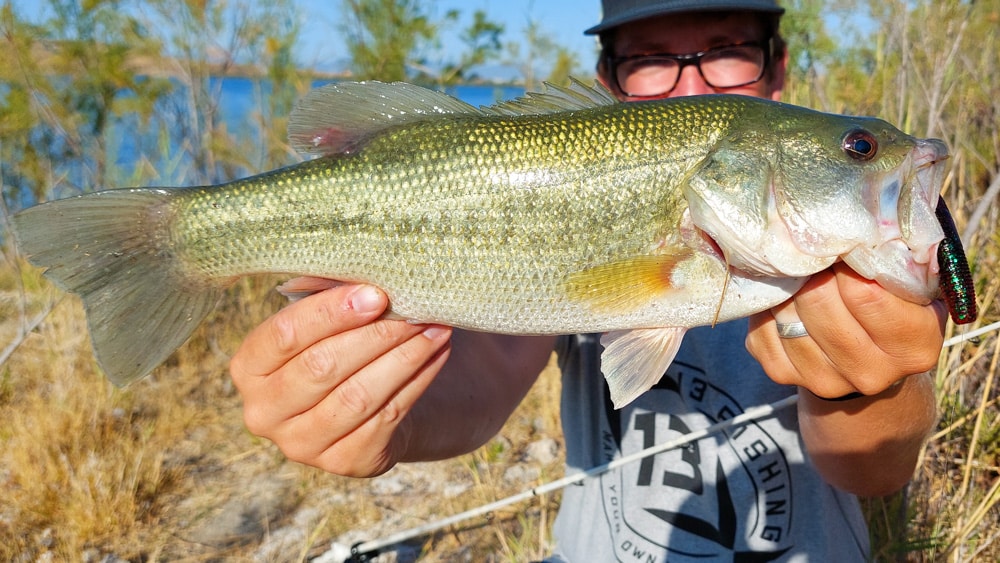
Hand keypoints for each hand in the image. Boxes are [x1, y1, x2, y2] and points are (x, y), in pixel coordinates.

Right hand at [230, 279, 452, 476]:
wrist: (366, 406)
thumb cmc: (340, 347)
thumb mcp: (324, 322)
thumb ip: (329, 299)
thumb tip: (368, 279)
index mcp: (249, 368)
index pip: (284, 335)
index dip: (330, 313)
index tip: (376, 294)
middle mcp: (265, 413)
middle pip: (322, 367)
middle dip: (374, 334)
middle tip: (414, 309)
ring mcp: (302, 445)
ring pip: (358, 395)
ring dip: (404, 357)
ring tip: (435, 328)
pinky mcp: (345, 462)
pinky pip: (386, 416)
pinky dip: (417, 381)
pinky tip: (436, 354)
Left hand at [746, 262, 946, 397]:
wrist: (864, 357)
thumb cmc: (893, 307)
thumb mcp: (913, 287)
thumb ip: (898, 263)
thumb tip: (866, 224)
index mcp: (914, 348)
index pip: (864, 293)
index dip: (847, 258)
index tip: (842, 242)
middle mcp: (871, 373)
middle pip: (818, 299)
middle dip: (812, 268)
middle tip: (813, 250)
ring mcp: (824, 380)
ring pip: (785, 312)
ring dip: (787, 285)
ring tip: (798, 270)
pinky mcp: (783, 374)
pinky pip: (761, 328)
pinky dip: (767, 305)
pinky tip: (782, 295)